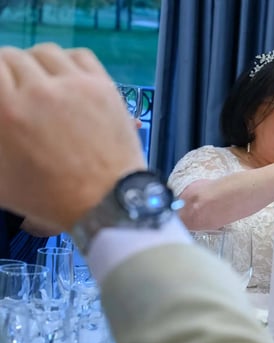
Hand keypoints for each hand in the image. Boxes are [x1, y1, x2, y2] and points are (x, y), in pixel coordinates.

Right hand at [0, 44, 145, 229]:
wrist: (105, 200)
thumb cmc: (48, 196)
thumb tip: (4, 115)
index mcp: (7, 110)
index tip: (1, 88)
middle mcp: (39, 90)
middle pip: (14, 57)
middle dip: (8, 71)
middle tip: (13, 89)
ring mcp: (75, 85)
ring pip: (46, 52)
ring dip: (36, 63)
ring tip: (37, 80)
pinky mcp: (103, 86)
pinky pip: (80, 55)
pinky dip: (67, 61)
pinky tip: (64, 76)